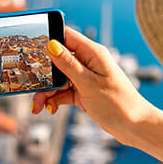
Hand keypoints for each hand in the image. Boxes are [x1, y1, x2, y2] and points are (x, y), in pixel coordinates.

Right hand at [31, 26, 157, 144]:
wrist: (134, 127)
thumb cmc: (119, 103)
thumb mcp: (88, 83)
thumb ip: (68, 65)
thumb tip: (51, 44)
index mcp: (92, 53)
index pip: (65, 36)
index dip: (46, 38)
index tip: (28, 46)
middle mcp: (88, 62)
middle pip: (57, 60)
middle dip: (42, 73)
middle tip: (30, 84)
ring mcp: (85, 78)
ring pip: (57, 79)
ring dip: (46, 91)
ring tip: (37, 105)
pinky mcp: (83, 92)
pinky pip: (63, 92)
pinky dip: (54, 99)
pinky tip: (49, 108)